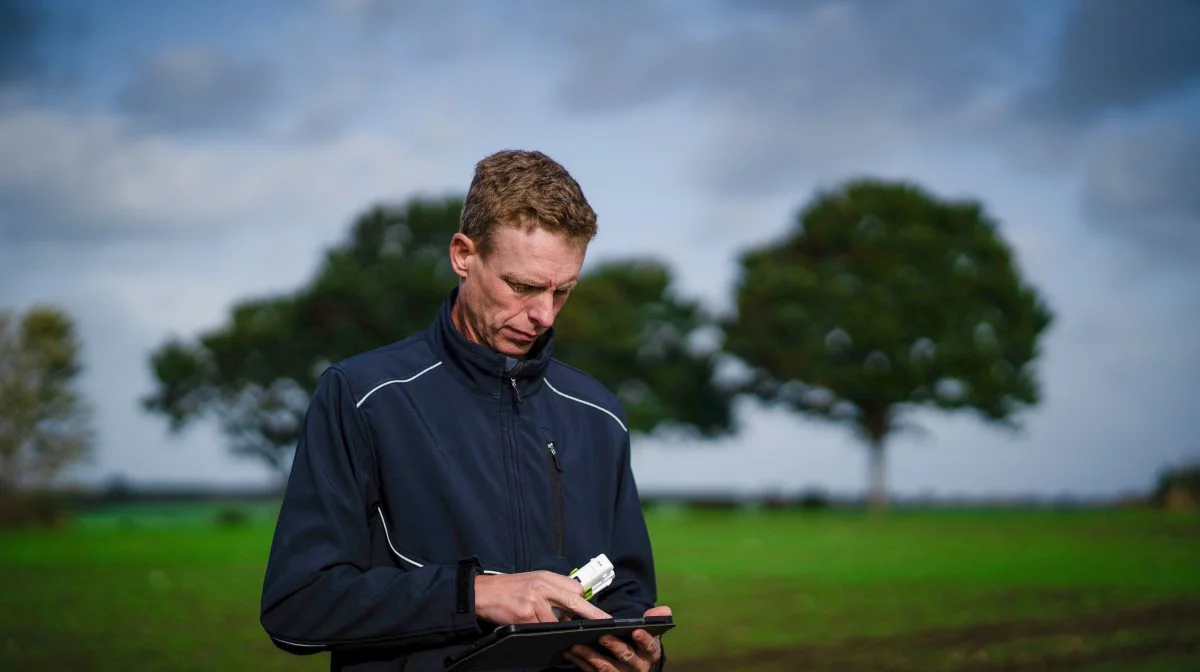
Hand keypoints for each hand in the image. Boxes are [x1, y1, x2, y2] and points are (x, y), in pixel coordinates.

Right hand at [474, 571, 611, 624]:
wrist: (483, 592)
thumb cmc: (509, 587)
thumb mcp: (533, 580)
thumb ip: (553, 589)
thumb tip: (571, 606)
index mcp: (546, 577)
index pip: (574, 587)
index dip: (584, 600)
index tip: (597, 610)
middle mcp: (542, 587)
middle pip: (574, 601)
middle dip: (592, 613)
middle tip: (605, 621)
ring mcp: (534, 602)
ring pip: (557, 622)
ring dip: (556, 626)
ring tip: (543, 621)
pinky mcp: (525, 617)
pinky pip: (541, 629)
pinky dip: (540, 630)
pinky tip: (533, 624)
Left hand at [563, 605, 670, 671]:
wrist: (633, 668)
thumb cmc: (639, 646)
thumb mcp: (650, 633)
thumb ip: (654, 620)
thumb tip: (663, 610)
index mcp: (650, 653)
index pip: (650, 646)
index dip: (644, 639)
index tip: (636, 631)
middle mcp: (638, 667)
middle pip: (626, 658)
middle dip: (614, 647)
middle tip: (602, 636)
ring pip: (606, 667)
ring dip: (590, 656)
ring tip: (577, 645)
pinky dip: (580, 662)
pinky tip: (571, 652)